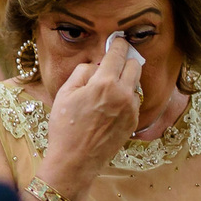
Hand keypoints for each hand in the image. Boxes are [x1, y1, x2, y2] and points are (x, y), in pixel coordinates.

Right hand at [40, 37, 142, 196]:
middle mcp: (123, 94)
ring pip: (135, 84)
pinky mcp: (133, 123)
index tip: (118, 40)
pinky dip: (124, 98)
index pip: (118, 54)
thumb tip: (95, 66)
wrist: (75, 161)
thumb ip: (83, 73)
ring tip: (107, 89)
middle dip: (125, 60)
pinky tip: (109, 107)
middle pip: (135, 65)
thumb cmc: (65, 128)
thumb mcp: (65, 94)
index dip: (118, 44)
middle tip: (114, 61)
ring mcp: (131, 110)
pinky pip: (133, 101)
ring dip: (125, 80)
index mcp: (105, 84)